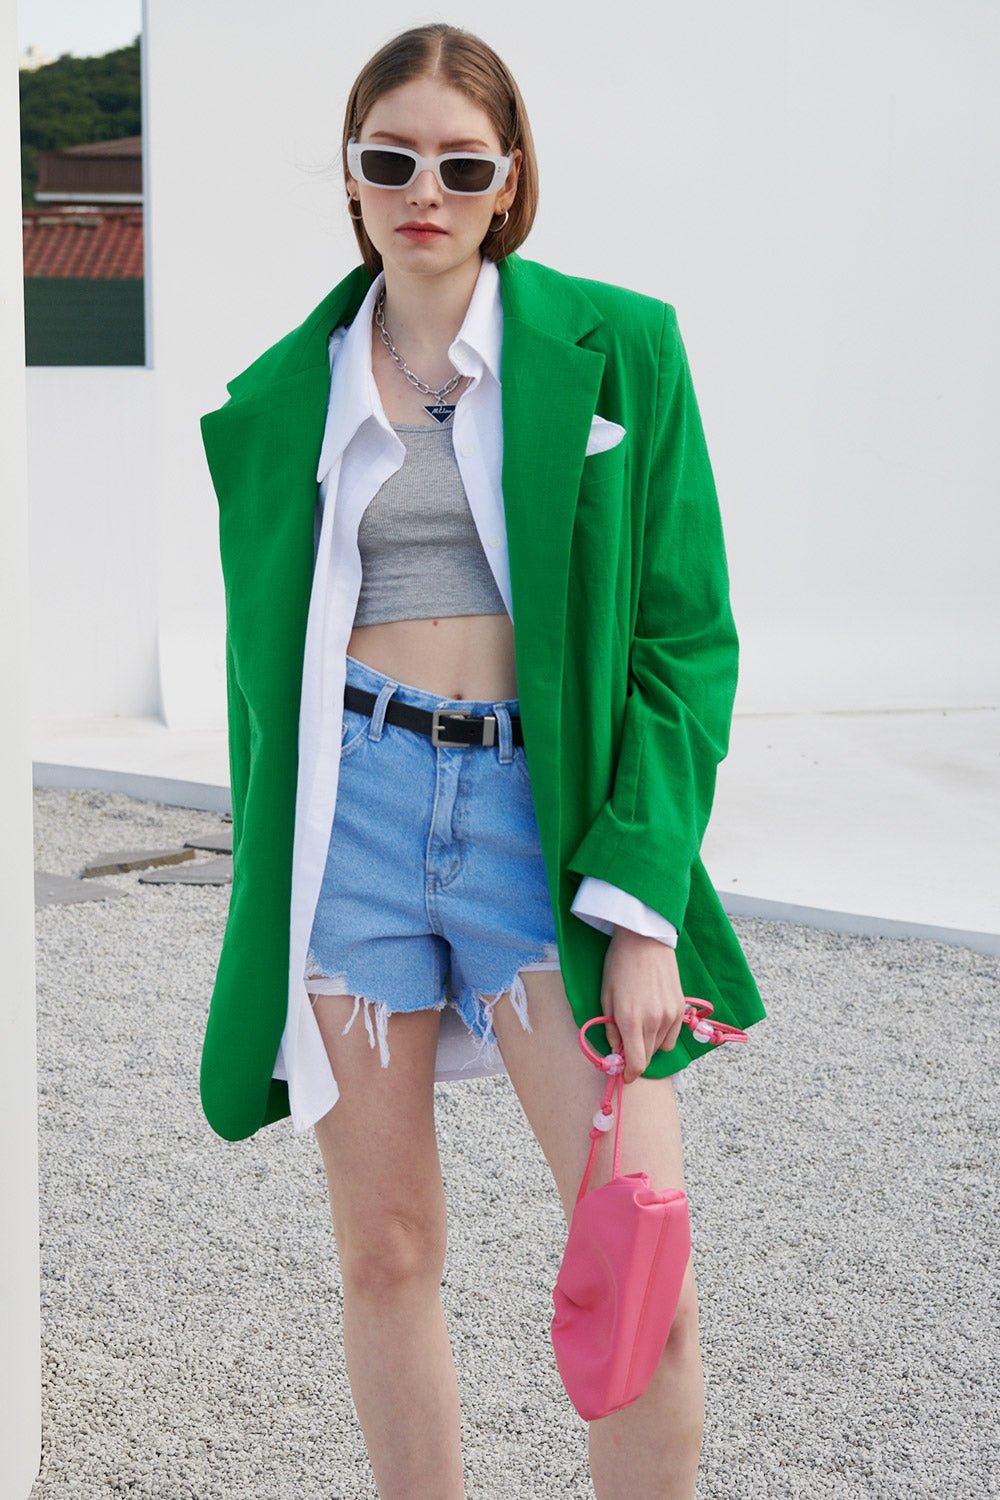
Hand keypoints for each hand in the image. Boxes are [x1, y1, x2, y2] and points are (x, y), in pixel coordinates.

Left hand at [600, 927, 687, 1082]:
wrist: (645, 940)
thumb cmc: (619, 966)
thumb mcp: (606, 997)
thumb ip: (610, 1028)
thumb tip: (615, 1052)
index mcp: (630, 1020)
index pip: (635, 1063)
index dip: (629, 1074)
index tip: (624, 1076)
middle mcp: (653, 1021)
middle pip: (647, 1057)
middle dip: (635, 1057)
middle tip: (625, 1046)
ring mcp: (670, 1016)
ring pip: (660, 1048)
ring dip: (648, 1045)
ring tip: (639, 1025)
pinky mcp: (681, 1009)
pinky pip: (672, 1036)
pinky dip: (662, 1035)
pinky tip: (653, 1019)